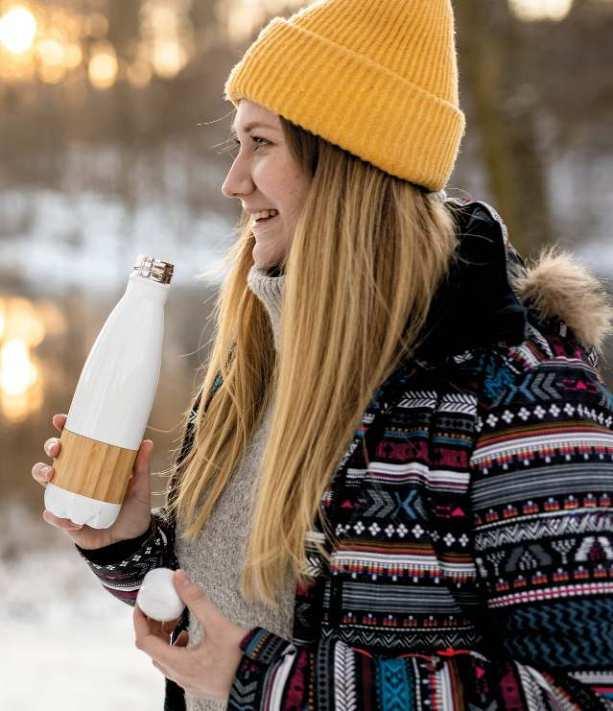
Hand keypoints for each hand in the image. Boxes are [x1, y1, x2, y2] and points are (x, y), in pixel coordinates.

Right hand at [33, 413, 152, 548]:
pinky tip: (65, 516)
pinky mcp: (66, 520)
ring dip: (42, 474)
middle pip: (56, 457)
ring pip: (46, 481)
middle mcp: (77, 478)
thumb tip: (146, 442)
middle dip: (51, 447)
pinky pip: (53, 514)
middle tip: (57, 448)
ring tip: (51, 476)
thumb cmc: (134, 509)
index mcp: (93, 464)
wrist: (130, 541)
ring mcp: (69, 497)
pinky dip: (55, 514)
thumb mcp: (140, 487)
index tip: (60, 419)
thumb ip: (141, 467)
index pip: (75, 442)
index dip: (65, 429)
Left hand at [133, 569, 249, 701]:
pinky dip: (177, 648)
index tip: (143, 604)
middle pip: (154, 650)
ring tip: (176, 619)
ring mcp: (189, 682)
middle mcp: (179, 676)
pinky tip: (190, 636)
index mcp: (178, 663)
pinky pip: (178, 665)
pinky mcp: (199, 683)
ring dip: (166, 638)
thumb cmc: (240, 656)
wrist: (263, 682)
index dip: (140, 621)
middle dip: (154, 626)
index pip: (145, 642)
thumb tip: (179, 576)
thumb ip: (196, 599)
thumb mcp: (217, 623)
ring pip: (165, 659)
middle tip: (162, 607)